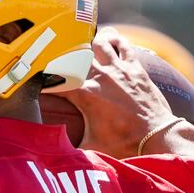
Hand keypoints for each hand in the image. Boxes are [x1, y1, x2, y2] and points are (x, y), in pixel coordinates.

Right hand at [53, 27, 175, 157]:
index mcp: (85, 94)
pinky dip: (114, 42)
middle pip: (74, 54)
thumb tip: (47, 150)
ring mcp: (119, 69)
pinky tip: (109, 45)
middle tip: (59, 61)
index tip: (36, 80)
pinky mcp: (134, 67)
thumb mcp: (91, 147)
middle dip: (64, 56)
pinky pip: (122, 44)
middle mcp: (100, 76)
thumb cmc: (124, 144)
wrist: (157, 136)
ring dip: (89, 45)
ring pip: (98, 42)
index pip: (54, 79)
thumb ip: (67, 146)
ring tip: (85, 51)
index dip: (42, 78)